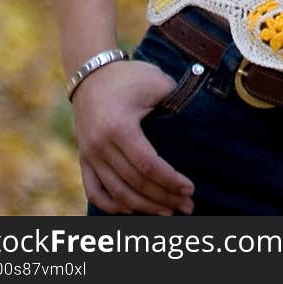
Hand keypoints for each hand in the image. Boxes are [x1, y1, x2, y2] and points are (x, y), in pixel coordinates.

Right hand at [72, 59, 195, 214]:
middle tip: (187, 206)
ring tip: (167, 212)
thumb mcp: (155, 81)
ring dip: (143, 207)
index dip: (170, 180)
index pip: (148, 165)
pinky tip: (132, 210)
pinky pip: (95, 191)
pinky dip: (112, 206)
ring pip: (116, 193)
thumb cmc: (129, 76)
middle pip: (134, 184)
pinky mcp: (83, 158)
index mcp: (119, 127)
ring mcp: (89, 154)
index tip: (190, 188)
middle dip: (163, 198)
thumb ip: (175, 100)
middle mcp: (101, 145)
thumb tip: (199, 122)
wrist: (90, 72)